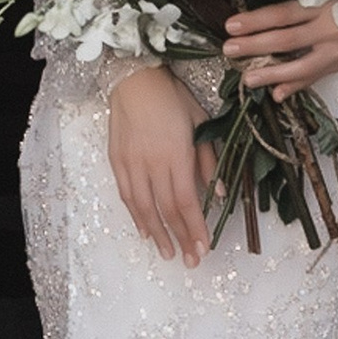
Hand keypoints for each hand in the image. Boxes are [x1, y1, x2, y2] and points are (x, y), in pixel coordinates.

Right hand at [107, 64, 219, 261]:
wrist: (134, 78)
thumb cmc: (172, 97)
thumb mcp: (201, 123)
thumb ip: (210, 160)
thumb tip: (220, 194)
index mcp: (176, 153)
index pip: (186, 201)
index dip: (195, 227)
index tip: (204, 247)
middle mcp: (152, 162)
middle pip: (166, 210)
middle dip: (180, 238)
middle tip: (190, 260)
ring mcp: (131, 163)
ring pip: (144, 207)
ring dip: (157, 234)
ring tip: (167, 252)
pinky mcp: (117, 161)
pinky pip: (126, 195)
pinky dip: (136, 216)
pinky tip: (145, 230)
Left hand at [221, 2, 337, 102]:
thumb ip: (296, 0)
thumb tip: (258, 16)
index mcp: (323, 4)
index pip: (283, 14)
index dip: (256, 21)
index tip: (230, 26)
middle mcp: (331, 29)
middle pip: (287, 40)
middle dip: (255, 46)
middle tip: (230, 50)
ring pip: (301, 66)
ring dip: (272, 74)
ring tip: (248, 79)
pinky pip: (315, 77)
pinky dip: (296, 86)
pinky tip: (277, 94)